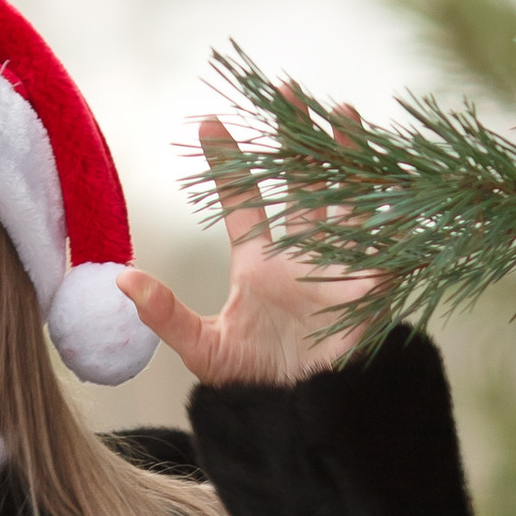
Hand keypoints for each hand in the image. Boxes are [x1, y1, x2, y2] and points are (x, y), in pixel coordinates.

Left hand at [120, 99, 386, 383]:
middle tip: (289, 92)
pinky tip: (396, 174)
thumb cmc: (253, 389)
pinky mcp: (375, 288)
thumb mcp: (204, 350)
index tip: (211, 122)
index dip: (228, 164)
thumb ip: (164, 314)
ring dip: (348, 158)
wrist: (304, 423)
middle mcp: (302, 257)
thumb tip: (119, 278)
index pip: (243, 201)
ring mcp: (340, 267)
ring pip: (347, 198)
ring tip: (347, 114)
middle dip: (297, 139)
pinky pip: (387, 242)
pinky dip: (393, 210)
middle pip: (302, 184)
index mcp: (260, 265)